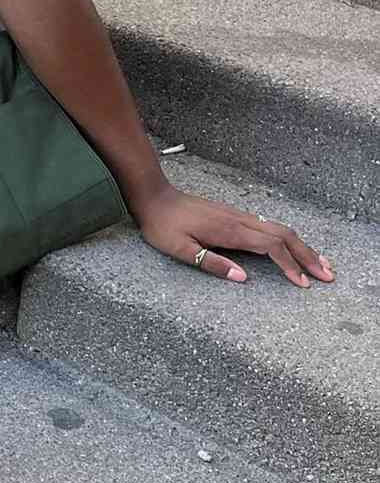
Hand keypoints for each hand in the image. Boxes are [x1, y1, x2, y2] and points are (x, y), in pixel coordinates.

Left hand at [133, 184, 335, 286]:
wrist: (155, 198)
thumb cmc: (163, 226)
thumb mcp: (180, 249)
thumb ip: (211, 263)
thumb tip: (242, 278)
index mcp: (231, 231)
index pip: (271, 248)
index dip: (290, 266)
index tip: (302, 284)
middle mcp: (241, 221)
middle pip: (286, 236)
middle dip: (308, 256)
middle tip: (327, 275)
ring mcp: (240, 216)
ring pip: (281, 229)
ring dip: (302, 247)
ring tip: (319, 264)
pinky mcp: (236, 216)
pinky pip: (270, 227)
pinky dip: (288, 239)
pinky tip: (293, 248)